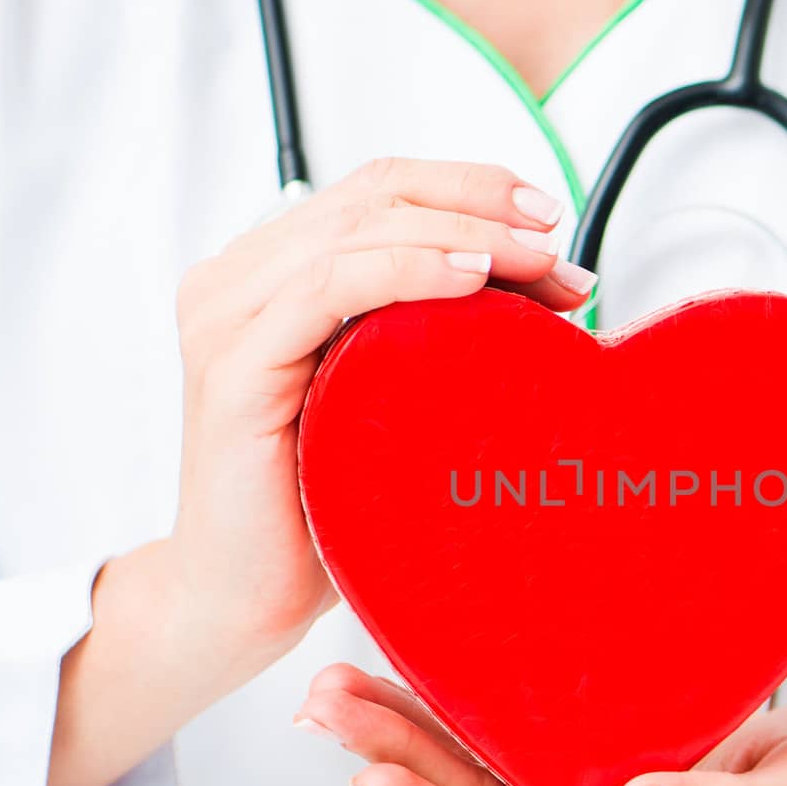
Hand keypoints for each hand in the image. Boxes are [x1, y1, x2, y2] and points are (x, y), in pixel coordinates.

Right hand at [167, 158, 592, 668]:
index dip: (469, 185)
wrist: (246, 600)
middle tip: (558, 246)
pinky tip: (471, 279)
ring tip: (537, 262)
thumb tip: (552, 286)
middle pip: (376, 195)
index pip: (380, 190)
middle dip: (482, 209)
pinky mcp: (233, 367)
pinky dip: (408, 271)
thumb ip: (438, 327)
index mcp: (272, 272)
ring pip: (360, 231)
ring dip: (465, 236)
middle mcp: (239, 280)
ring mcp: (228, 317)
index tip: (550, 218)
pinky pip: (329, 289)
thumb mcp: (396, 393)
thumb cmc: (325, 505)